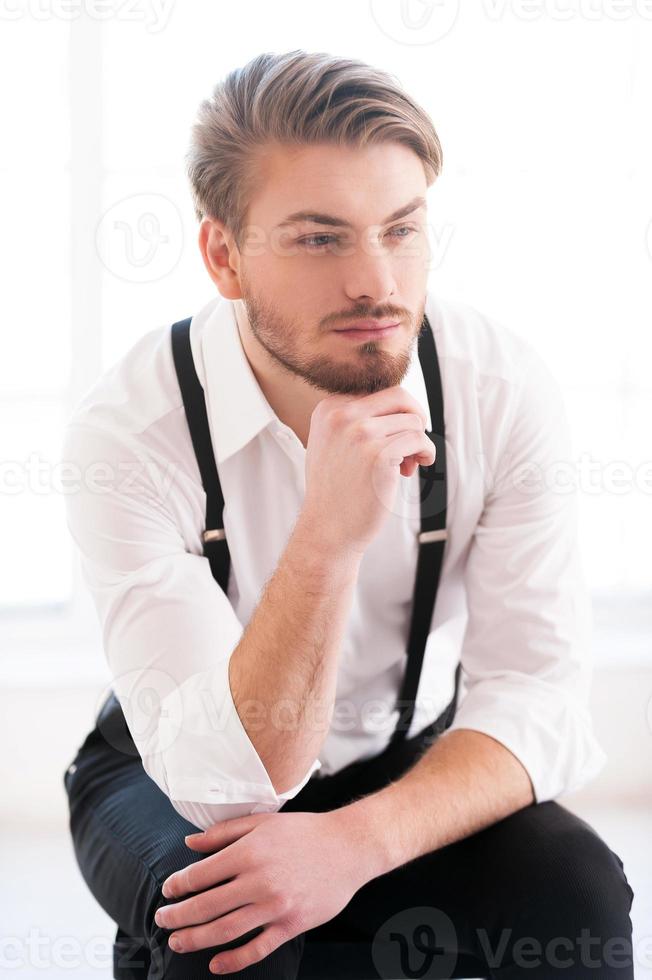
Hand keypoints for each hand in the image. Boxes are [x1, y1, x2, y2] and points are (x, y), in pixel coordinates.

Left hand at [154, 810, 372, 973]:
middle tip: (162, 920)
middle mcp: (259, 881)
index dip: (178, 885)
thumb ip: (223, 832)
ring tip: (178, 942)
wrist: (348, 847)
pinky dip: (234, 960)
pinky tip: (216, 964)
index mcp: (249, 851)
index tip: (168, 891)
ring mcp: (275, 906)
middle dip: (178, 916)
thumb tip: (189, 844)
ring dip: (196, 939)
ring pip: (225, 931)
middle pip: (206, 906)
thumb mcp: (262, 822)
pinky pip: (257, 949)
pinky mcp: (291, 925)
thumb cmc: (304, 831)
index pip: (201, 874)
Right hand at [301, 386, 435, 558]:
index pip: (377, 392)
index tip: (392, 438)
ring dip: (417, 443)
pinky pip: (419, 440)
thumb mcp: (333, 443)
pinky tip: (412, 469)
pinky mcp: (379, 454)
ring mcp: (360, 433)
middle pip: (399, 396)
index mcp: (329, 409)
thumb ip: (355, 420)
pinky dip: (425, 453)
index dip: (393, 414)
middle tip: (414, 442)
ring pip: (413, 420)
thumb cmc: (337, 490)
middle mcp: (341, 415)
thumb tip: (402, 405)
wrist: (329, 529)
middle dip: (415, 416)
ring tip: (405, 465)